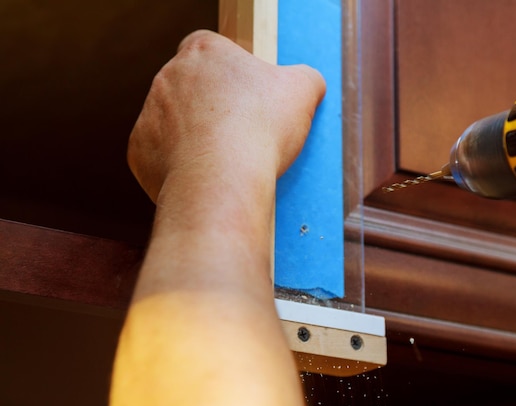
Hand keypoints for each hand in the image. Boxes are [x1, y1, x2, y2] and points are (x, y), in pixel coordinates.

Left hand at [127, 30, 325, 201]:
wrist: (221, 180)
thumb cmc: (260, 128)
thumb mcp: (302, 91)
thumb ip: (305, 77)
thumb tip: (308, 82)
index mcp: (203, 51)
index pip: (212, 48)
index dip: (232, 72)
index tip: (249, 96)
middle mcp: (168, 76)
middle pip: (192, 86)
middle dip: (213, 107)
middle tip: (241, 132)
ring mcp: (150, 114)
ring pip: (174, 121)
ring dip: (195, 135)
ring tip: (225, 158)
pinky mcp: (140, 151)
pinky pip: (160, 154)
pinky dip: (179, 164)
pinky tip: (204, 175)